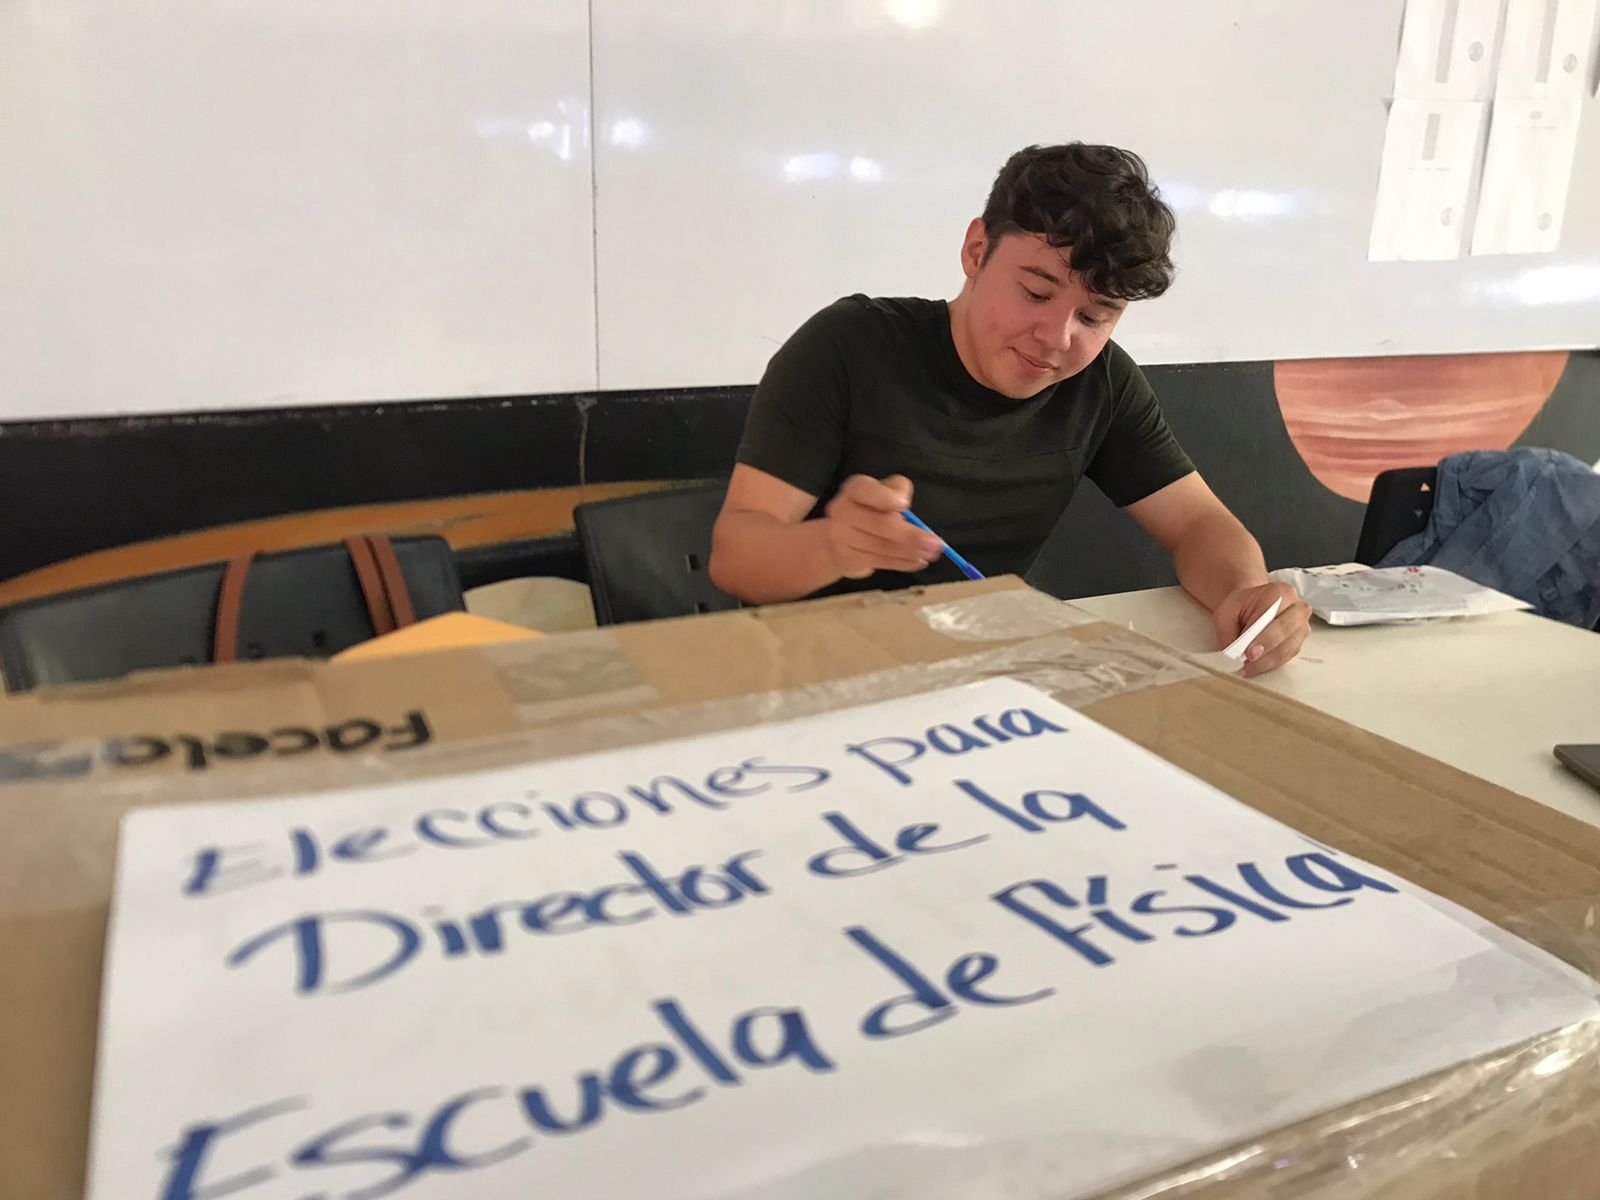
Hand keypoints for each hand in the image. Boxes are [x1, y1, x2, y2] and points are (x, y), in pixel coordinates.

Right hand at [821, 475, 942, 578]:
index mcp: (855, 489)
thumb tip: (905, 508)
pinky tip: (917, 562)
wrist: (837, 540)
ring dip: (910, 552)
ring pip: (881, 547)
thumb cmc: (870, 510)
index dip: (884, 497)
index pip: (865, 489)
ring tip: (931, 554)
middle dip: (910, 535)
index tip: (904, 505)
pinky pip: (879, 562)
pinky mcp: (846, 559)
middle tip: (936, 544)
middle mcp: (842, 510)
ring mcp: (841, 537)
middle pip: (879, 524)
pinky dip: (902, 563)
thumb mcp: (884, 492)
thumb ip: (896, 491)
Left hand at [1212, 581, 1310, 676]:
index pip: (1272, 613)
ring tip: (1247, 668)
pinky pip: (1287, 656)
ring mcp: (1302, 626)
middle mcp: (1297, 607)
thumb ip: (1227, 629)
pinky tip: (1254, 668)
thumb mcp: (1226, 610)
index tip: (1249, 650)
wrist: (1253, 605)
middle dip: (1265, 647)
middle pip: (1284, 630)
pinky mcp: (1299, 642)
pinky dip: (1270, 664)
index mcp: (1280, 592)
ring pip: (1287, 647)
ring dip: (1266, 661)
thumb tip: (1230, 651)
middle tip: (1249, 659)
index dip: (1261, 633)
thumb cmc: (1242, 606)